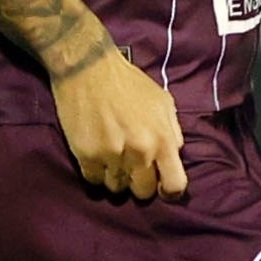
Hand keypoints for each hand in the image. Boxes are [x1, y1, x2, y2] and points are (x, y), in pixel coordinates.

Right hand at [51, 43, 189, 199]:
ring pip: (117, 188)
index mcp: (162, 139)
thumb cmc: (129, 83)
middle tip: (133, 170)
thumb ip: (172, 131)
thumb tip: (174, 155)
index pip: (175, 184)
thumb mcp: (163, 102)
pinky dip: (96, 172)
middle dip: (140, 184)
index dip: (169, 191)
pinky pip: (94, 180)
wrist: (88, 68)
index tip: (162, 188)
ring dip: (116, 178)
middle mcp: (139, 151)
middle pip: (143, 191)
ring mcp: (111, 154)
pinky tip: (97, 156)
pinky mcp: (86, 154)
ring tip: (113, 158)